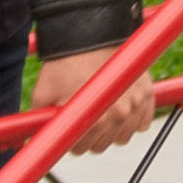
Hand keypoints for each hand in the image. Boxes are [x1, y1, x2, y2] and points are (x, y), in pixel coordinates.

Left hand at [37, 49, 163, 151]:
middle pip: (103, 145)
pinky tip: (119, 108)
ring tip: (101, 113)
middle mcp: (120, 115)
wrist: (90, 34)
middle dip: (91, 136)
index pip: (81, 148)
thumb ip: (41, 122)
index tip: (68, 130)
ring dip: (113, 130)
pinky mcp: (147, 93)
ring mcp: (136, 104)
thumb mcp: (44, 94)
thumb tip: (35, 139)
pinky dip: (133, 120)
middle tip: (83, 120)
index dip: (71, 141)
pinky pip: (143, 122)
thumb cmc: (65, 62)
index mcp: (95, 120)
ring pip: (124, 136)